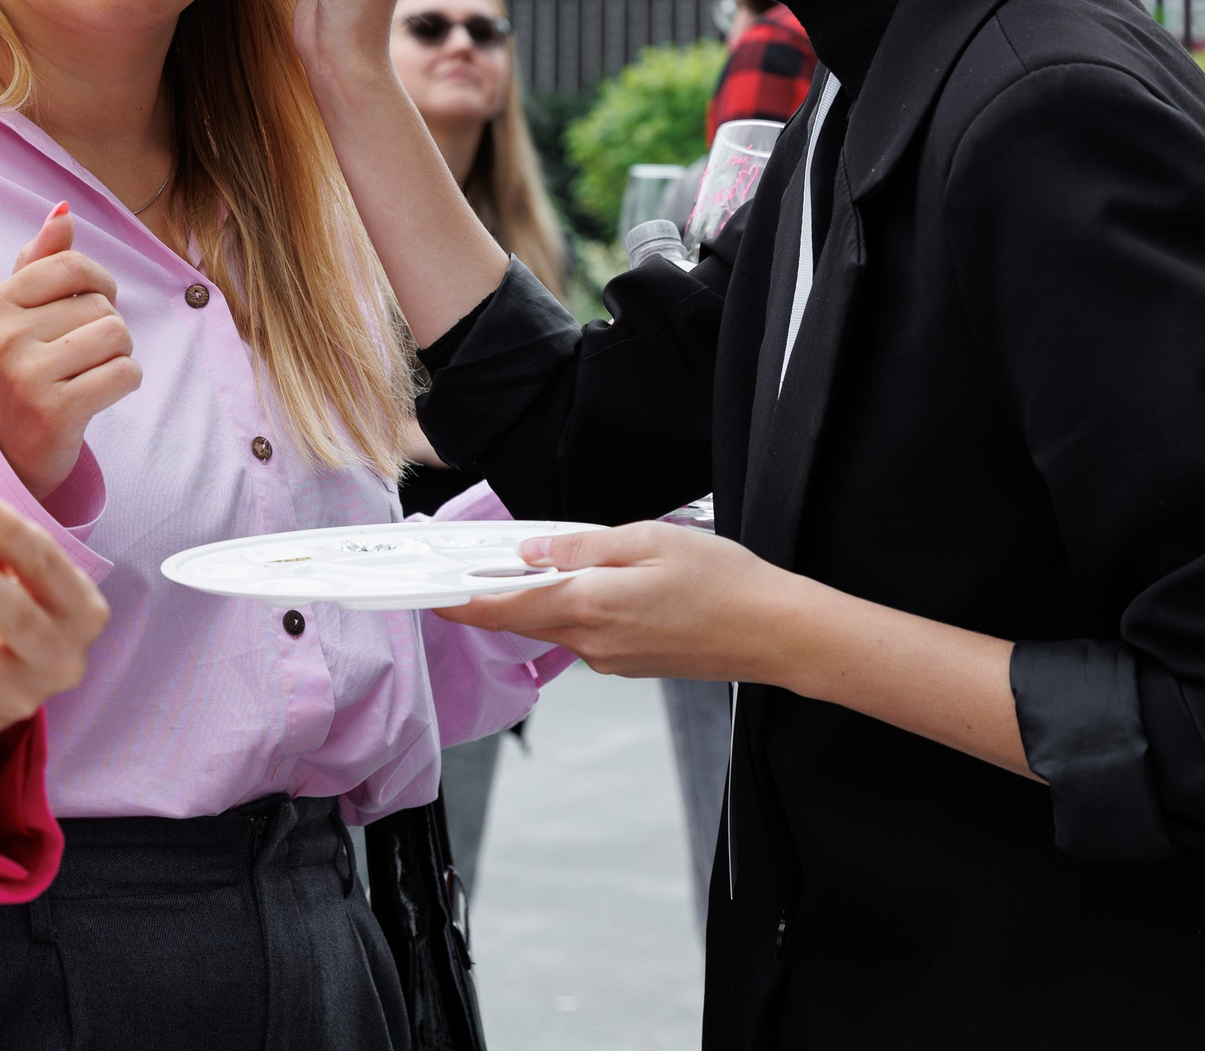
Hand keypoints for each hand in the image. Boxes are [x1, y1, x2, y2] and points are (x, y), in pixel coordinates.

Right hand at [0, 203, 141, 494]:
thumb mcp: (12, 317)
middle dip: (103, 328)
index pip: (71, 265)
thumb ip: (39, 263)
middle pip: (100, 304)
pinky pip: (124, 373)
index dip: (97, 283)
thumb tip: (63, 213)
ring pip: (117, 335)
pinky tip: (97, 395)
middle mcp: (3, 336)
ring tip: (87, 373)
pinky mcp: (54, 412)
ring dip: (117, 355)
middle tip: (78, 356)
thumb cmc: (10, 379)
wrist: (1, 461)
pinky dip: (124, 382)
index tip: (92, 304)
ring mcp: (26, 375)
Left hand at [435, 521, 789, 679]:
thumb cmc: (724, 583)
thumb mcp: (648, 540)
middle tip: (483, 558)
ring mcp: (611, 660)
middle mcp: (592, 642)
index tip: (427, 592)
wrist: (777, 633)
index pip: (503, 608)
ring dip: (551, 594)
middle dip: (500, 590)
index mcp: (590, 606)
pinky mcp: (630, 665)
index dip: (460, 601)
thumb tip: (532, 553)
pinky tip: (612, 582)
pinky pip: (589, 632)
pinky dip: (583, 607)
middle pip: (526, 615)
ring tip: (573, 557)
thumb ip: (582, 549)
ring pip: (560, 622)